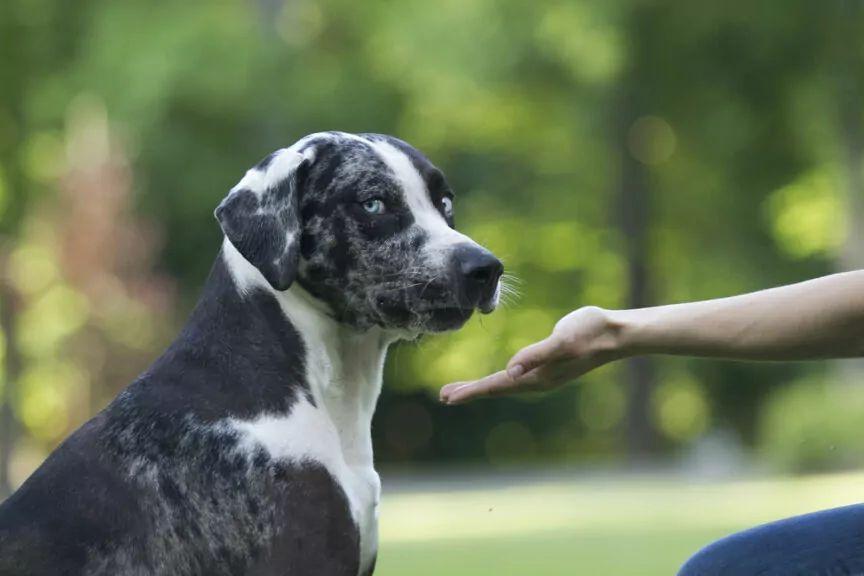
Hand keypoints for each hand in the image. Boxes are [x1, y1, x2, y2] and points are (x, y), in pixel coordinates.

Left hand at [439, 306, 625, 403]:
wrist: (617, 334)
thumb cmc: (591, 333)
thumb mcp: (562, 341)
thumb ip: (536, 355)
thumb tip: (510, 370)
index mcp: (537, 377)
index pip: (496, 385)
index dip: (470, 391)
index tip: (446, 397)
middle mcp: (538, 380)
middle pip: (497, 388)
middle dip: (470, 392)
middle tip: (444, 396)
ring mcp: (544, 375)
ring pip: (506, 383)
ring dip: (483, 386)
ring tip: (462, 389)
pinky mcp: (550, 365)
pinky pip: (517, 375)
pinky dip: (500, 378)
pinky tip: (502, 376)